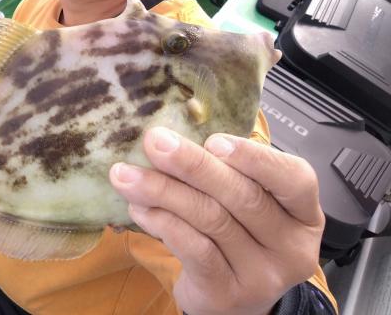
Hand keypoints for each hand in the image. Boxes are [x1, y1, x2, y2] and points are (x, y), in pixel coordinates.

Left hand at [109, 127, 324, 314]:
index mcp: (303, 213)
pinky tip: (139, 207)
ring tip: (127, 175)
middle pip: (243, 196)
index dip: (255, 157)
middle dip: (192, 164)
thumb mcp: (244, 202)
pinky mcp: (228, 294)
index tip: (212, 140)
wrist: (230, 299)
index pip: (294, 179)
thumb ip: (225, 170)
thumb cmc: (237, 234)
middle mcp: (291, 247)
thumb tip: (172, 133)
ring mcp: (263, 275)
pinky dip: (163, 223)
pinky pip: (194, 249)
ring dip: (163, 190)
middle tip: (154, 141)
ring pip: (211, 220)